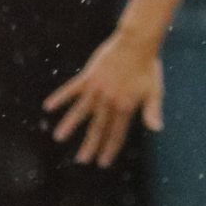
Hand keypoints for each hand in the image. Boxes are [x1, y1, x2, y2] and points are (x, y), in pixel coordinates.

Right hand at [43, 31, 164, 168]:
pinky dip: (60, 98)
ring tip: (58, 137)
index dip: (109, 149)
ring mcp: (96, 89)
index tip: (102, 163)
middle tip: (82, 160)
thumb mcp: (154, 91)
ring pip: (80, 111)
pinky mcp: (88, 77)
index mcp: (125, 106)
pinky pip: (71, 90)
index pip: (116, 133)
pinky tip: (48, 106)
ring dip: (69, 125)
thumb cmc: (148, 67)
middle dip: (90, 145)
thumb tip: (157, 129)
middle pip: (98, 127)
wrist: (137, 42)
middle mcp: (108, 100)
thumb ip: (153, 111)